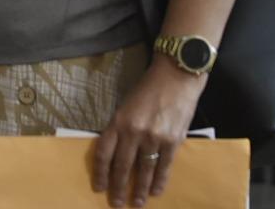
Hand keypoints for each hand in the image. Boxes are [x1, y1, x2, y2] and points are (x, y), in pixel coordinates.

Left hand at [91, 62, 202, 206]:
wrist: (176, 77)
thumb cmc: (148, 89)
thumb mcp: (126, 106)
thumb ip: (121, 128)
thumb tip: (115, 153)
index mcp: (118, 121)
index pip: (103, 153)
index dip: (100, 173)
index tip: (99, 187)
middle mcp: (133, 131)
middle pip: (122, 166)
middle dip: (118, 187)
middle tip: (116, 204)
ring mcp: (154, 138)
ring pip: (143, 171)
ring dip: (139, 190)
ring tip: (137, 203)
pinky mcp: (172, 141)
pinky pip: (164, 167)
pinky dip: (159, 182)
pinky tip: (155, 192)